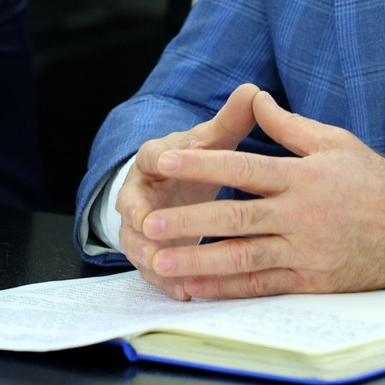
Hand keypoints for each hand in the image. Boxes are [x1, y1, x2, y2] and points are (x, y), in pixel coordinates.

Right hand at [116, 83, 261, 299]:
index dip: (155, 161)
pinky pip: (152, 269)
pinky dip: (166, 281)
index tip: (162, 166)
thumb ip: (230, 121)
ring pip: (137, 244)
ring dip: (151, 258)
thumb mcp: (212, 141)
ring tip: (168, 272)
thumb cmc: (196, 159)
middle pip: (131, 208)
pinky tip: (185, 293)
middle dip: (141, 221)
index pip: (148, 157)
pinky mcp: (149, 251)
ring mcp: (139, 225)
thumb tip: (253, 91)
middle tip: (153, 232)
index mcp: (153, 160)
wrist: (175, 184)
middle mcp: (139, 192)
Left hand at [134, 91, 384, 299]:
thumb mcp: (334, 142)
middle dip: (189, 220)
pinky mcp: (309, 281)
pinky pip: (261, 286)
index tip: (165, 161)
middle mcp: (300, 215)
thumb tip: (255, 98)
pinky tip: (195, 287)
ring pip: (243, 257)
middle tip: (148, 223)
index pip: (244, 167)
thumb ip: (288, 125)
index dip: (202, 163)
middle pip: (236, 217)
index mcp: (302, 176)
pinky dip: (226, 288)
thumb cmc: (371, 182)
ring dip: (199, 260)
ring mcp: (304, 251)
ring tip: (161, 261)